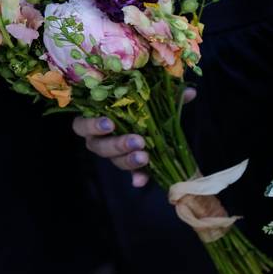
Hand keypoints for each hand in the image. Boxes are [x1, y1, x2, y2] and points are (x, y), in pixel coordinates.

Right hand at [72, 88, 196, 187]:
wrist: (154, 122)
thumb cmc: (143, 105)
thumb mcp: (153, 97)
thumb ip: (167, 94)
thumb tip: (190, 92)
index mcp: (98, 118)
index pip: (82, 125)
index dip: (93, 126)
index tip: (110, 124)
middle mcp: (100, 138)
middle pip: (99, 146)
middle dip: (118, 145)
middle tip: (138, 141)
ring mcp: (114, 154)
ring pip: (114, 160)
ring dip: (129, 160)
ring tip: (145, 157)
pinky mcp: (129, 165)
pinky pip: (131, 173)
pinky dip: (137, 177)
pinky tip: (142, 181)